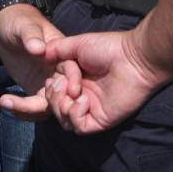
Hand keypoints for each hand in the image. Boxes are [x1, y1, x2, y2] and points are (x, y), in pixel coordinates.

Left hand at [0, 4, 67, 121]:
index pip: (73, 72)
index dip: (72, 83)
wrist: (8, 29)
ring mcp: (47, 84)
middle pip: (65, 95)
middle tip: (28, 106)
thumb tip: (39, 48)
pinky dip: (21, 109)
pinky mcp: (35, 90)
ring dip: (30, 110)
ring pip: (48, 106)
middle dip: (53, 105)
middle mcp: (59, 72)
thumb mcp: (24, 26)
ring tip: (7, 103)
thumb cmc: (20, 21)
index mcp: (62, 55)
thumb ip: (32, 36)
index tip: (66, 92)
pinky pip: (33, 107)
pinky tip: (5, 103)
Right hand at [41, 27, 169, 134]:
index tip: (56, 77)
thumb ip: (57, 49)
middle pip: (55, 107)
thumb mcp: (77, 44)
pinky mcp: (100, 120)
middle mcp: (81, 96)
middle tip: (64, 85)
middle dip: (54, 97)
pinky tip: (85, 100)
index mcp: (76, 80)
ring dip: (62, 106)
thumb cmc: (108, 48)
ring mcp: (91, 109)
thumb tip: (39, 53)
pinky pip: (79, 127)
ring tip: (74, 92)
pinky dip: (76, 115)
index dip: (50, 88)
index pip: (53, 92)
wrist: (133, 58)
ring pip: (64, 120)